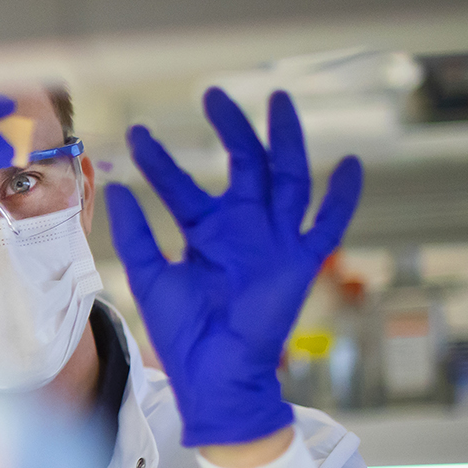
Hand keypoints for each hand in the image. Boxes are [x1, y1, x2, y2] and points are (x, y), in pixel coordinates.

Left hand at [105, 89, 362, 448]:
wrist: (212, 374)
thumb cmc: (184, 333)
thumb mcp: (150, 275)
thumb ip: (135, 234)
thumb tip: (117, 187)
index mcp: (207, 232)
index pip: (183, 184)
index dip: (161, 160)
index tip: (136, 133)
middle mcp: (243, 229)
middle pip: (245, 165)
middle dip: (233, 128)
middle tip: (214, 93)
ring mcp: (273, 242)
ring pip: (287, 178)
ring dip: (285, 141)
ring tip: (279, 101)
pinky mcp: (298, 263)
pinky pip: (326, 225)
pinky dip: (342, 197)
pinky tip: (349, 164)